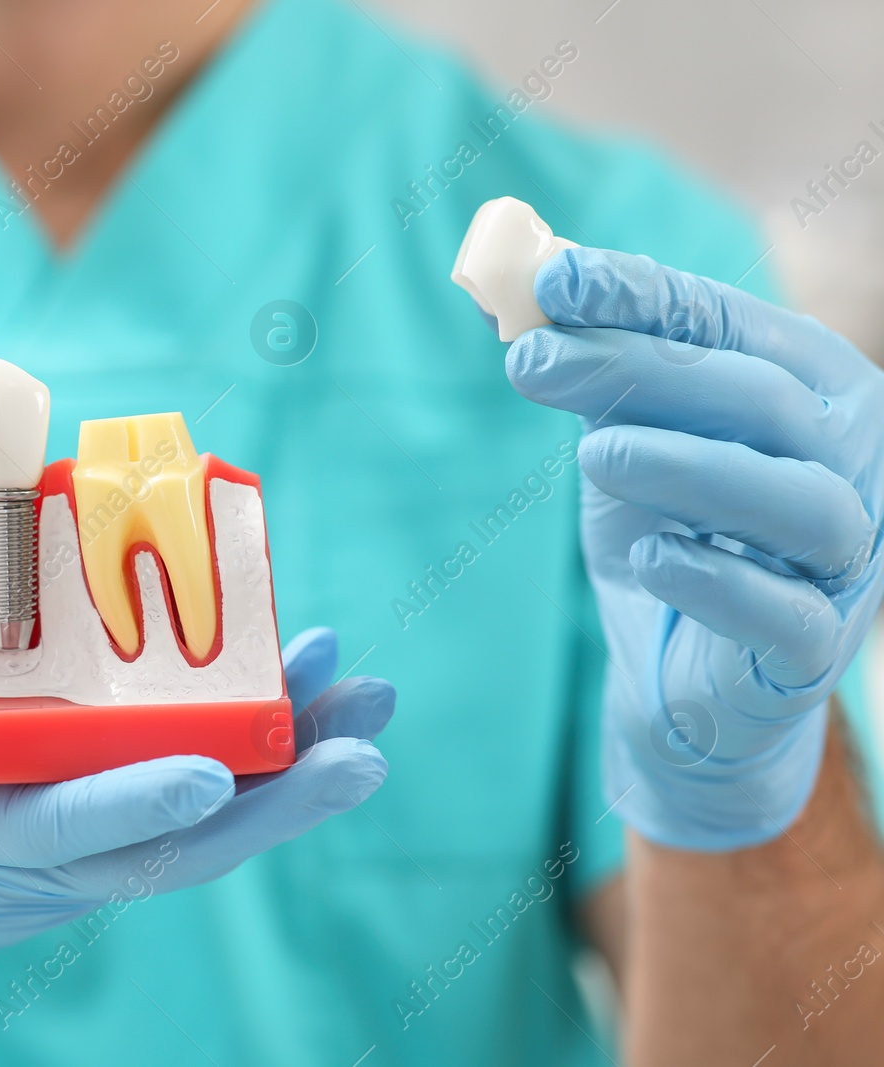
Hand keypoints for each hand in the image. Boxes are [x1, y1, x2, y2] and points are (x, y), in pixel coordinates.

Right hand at [0, 628, 393, 1054]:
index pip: (53, 830)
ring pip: (199, 827)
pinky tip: (305, 695)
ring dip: (288, 772)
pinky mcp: (85, 825)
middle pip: (172, 845)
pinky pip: (183, 801)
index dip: (131, 806)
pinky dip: (254, 755)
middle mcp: (35, 854)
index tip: (214, 773)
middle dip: (273, 801)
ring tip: (368, 701)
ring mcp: (71, 846)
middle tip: (364, 743)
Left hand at [505, 247, 882, 850]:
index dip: (644, 296)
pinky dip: (721, 580)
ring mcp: (844, 561)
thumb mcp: (623, 437)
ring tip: (595, 452)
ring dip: (694, 466)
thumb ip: (593, 367)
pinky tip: (652, 556)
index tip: (554, 278)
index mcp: (812, 390)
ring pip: (800, 501)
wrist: (680, 677)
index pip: (732, 326)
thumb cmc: (669, 532)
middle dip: (643, 370)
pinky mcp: (811, 648)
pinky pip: (786, 614)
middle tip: (532, 361)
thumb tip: (520, 282)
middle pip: (763, 400)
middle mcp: (851, 464)